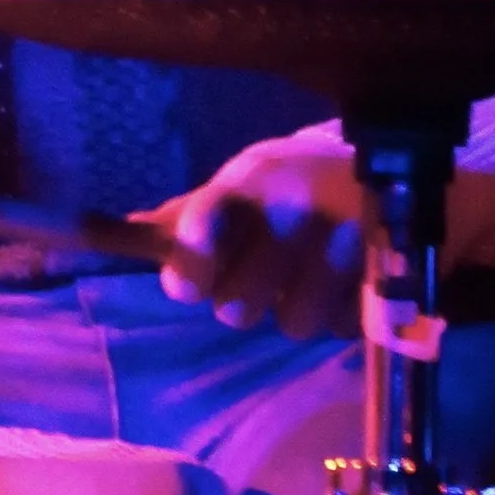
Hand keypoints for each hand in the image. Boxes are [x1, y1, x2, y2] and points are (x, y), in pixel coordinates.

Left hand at [141, 132, 369, 340]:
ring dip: (296, 310)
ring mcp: (345, 241)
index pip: (202, 229)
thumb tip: (105, 228)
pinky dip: (339, 314)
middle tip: (262, 274)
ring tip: (310, 275)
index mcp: (248, 182)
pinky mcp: (387, 272)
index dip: (190, 266)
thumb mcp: (238, 188)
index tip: (186, 287)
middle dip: (243, 298)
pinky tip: (347, 281)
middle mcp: (294, 209)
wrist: (389, 167)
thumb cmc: (291, 185)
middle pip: (238, 305)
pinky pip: (341, 328)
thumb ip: (181, 218)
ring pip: (292, 325)